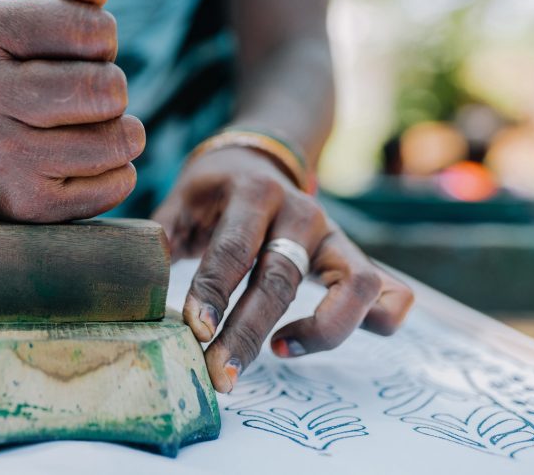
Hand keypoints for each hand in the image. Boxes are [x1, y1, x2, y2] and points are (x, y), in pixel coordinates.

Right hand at [0, 0, 144, 221]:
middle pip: (108, 89)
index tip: (74, 51)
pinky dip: (113, 174)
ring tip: (81, 131)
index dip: (101, 40)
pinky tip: (76, 166)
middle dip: (112, 91)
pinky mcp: (24, 206)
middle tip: (83, 97)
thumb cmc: (18, 72)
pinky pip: (117, 184)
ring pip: (119, 140)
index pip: (94, 28)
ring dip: (118, 134)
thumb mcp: (38, 21)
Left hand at [153, 146, 413, 392]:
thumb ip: (161, 237)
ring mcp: (337, 235)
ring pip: (357, 286)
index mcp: (253, 194)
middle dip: (249, 333)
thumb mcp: (182, 199)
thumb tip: (142, 286)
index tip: (194, 333)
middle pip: (282, 279)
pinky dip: (374, 324)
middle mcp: (302, 212)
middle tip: (220, 374)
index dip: (213, 294)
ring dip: (322, 331)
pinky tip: (319, 337)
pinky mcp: (357, 258)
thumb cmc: (214, 191)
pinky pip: (391, 296)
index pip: (233, 250)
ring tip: (278, 351)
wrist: (259, 159)